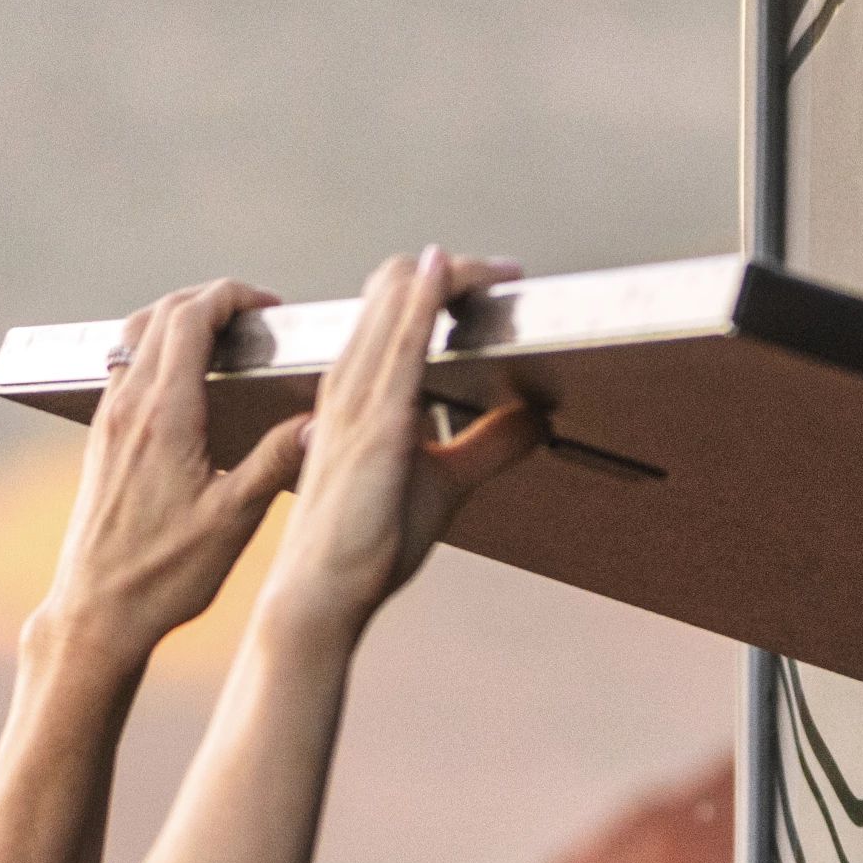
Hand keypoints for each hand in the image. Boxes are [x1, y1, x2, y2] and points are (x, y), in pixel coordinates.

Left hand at [29, 279, 305, 665]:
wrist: (98, 611)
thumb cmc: (166, 574)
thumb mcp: (235, 520)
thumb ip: (277, 461)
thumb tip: (321, 420)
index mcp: (166, 416)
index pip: (192, 319)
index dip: (232, 298)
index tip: (268, 307)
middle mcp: (130, 407)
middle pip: (163, 314)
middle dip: (210, 300)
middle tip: (254, 316)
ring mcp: (109, 420)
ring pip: (137, 335)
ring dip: (178, 319)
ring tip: (221, 336)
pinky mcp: (101, 439)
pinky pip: (124, 366)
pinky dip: (156, 349)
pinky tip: (184, 379)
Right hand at [250, 248, 545, 651]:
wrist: (325, 591)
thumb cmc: (367, 541)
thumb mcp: (446, 481)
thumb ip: (490, 445)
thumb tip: (537, 415)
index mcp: (359, 390)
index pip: (393, 305)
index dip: (442, 282)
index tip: (496, 284)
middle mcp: (352, 382)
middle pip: (395, 287)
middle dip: (458, 270)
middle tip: (511, 274)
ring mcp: (358, 399)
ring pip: (396, 301)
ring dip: (452, 276)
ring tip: (502, 272)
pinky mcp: (376, 426)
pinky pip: (400, 346)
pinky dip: (425, 303)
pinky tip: (445, 273)